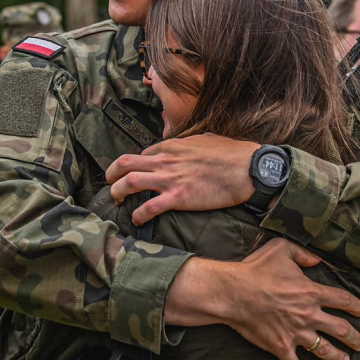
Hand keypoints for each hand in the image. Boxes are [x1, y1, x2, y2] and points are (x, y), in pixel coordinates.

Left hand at [106, 133, 258, 224]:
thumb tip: (184, 146)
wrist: (248, 168)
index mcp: (171, 146)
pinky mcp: (179, 198)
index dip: (135, 165)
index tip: (134, 174)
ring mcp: (170, 178)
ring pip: (129, 182)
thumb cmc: (231, 153)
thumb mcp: (204, 139)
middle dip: (112, 174)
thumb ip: (187, 143)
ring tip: (117, 200)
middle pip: (125, 163)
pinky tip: (137, 220)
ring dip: (117, 192)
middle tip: (111, 184)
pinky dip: (138, 214)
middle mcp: (165, 160)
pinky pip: (149, 207)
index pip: (142, 154)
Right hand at [166, 238, 359, 359]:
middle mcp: (309, 315)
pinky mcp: (281, 346)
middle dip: (353, 337)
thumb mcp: (281, 249)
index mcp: (312, 292)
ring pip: (324, 349)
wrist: (234, 292)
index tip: (359, 311)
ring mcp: (296, 333)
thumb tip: (317, 259)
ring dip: (337, 356)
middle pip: (340, 329)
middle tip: (359, 342)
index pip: (343, 300)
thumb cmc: (256, 269)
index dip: (355, 306)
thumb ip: (302, 253)